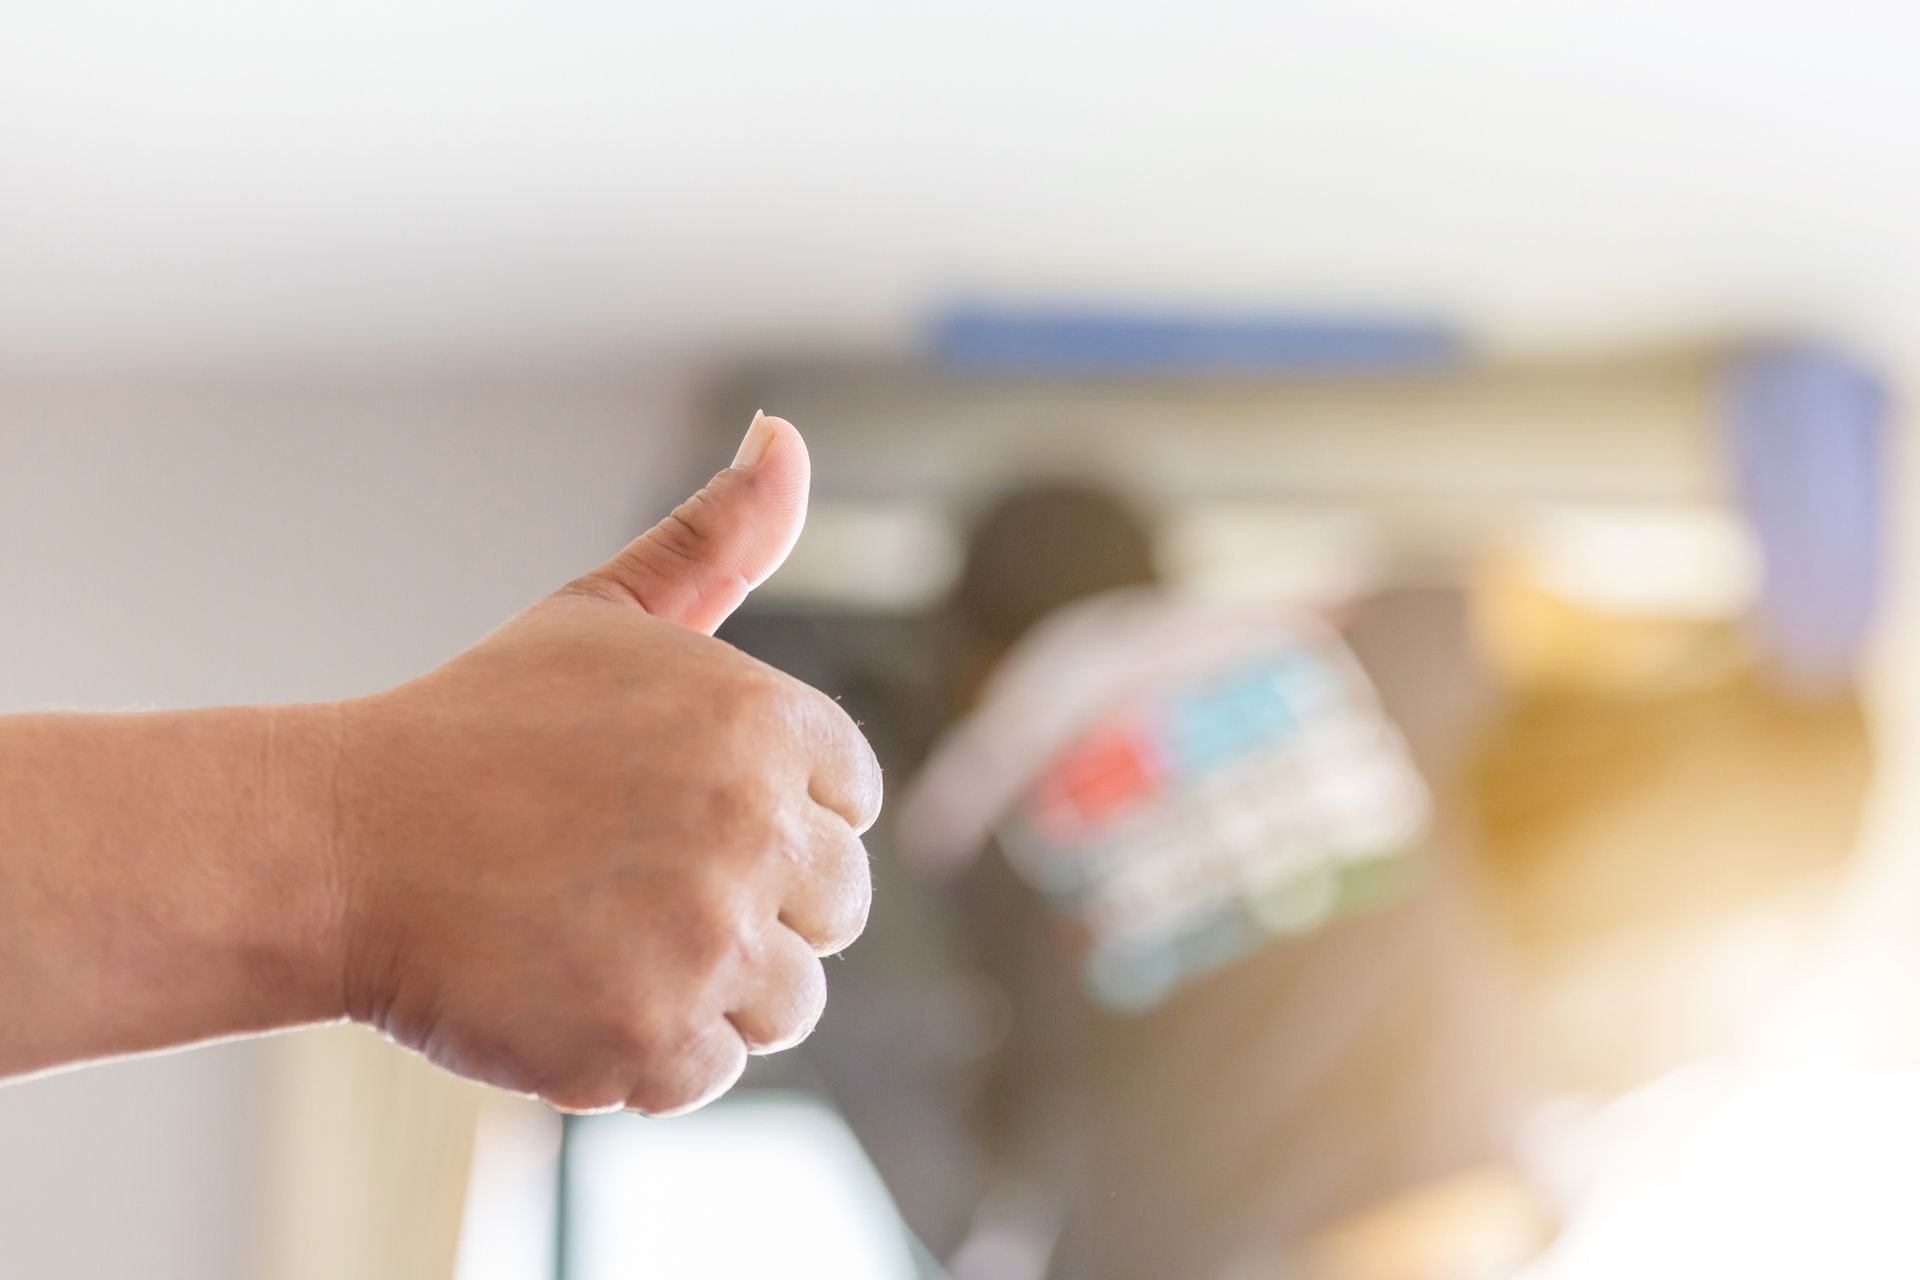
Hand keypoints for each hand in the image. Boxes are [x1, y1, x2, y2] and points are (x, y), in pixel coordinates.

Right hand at [323, 414, 879, 1114]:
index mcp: (766, 723)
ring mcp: (707, 941)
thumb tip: (784, 435)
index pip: (853, 801)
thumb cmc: (478, 725)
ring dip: (710, 984)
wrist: (340, 843)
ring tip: (604, 935)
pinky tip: (573, 988)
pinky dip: (651, 1050)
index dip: (778, 814)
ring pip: (789, 1000)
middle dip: (756, 904)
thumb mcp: (606, 610)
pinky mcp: (653, 1039)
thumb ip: (718, 538)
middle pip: (838, 908)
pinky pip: (713, 1071)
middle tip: (638, 883)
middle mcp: (757, 828)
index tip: (687, 814)